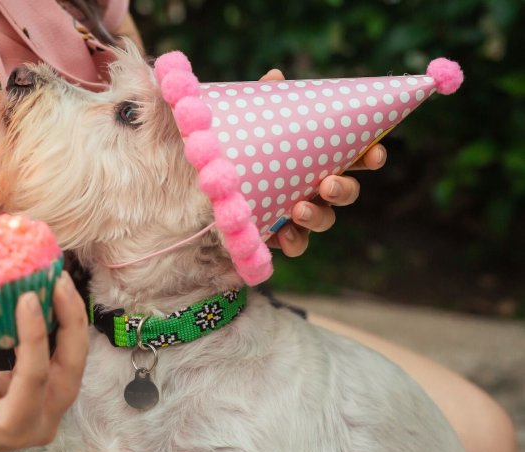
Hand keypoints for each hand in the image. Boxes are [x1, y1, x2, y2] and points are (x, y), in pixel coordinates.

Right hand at [0, 271, 88, 451]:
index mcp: (12, 425)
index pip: (34, 376)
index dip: (35, 334)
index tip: (29, 295)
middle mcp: (40, 424)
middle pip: (70, 370)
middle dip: (70, 323)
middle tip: (59, 281)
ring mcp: (51, 414)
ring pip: (75, 364)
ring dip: (72, 322)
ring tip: (60, 283)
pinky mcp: (52, 399)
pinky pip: (66, 362)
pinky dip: (64, 331)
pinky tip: (57, 299)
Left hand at [257, 69, 386, 256]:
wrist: (206, 182)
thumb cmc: (239, 147)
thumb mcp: (251, 123)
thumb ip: (266, 102)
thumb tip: (275, 76)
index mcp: (316, 158)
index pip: (354, 157)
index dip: (370, 157)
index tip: (375, 155)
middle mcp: (312, 188)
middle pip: (345, 192)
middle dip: (343, 189)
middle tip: (328, 184)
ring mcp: (298, 213)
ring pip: (324, 220)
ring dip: (317, 216)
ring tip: (298, 211)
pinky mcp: (277, 235)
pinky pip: (296, 244)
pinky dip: (294, 242)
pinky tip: (283, 236)